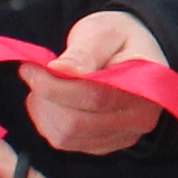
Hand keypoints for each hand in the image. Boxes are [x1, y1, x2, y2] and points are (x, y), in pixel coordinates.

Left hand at [24, 7, 167, 160]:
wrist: (131, 52)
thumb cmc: (117, 38)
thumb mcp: (102, 32)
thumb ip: (84, 52)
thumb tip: (60, 69)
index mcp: (147, 87)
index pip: (94, 97)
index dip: (55, 86)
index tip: (30, 68)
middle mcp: (140, 119)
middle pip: (77, 122)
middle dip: (45, 98)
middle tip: (32, 73)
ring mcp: (124, 136)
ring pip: (67, 137)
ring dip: (44, 112)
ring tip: (40, 86)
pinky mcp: (105, 145)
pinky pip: (67, 143)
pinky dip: (48, 123)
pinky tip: (48, 101)